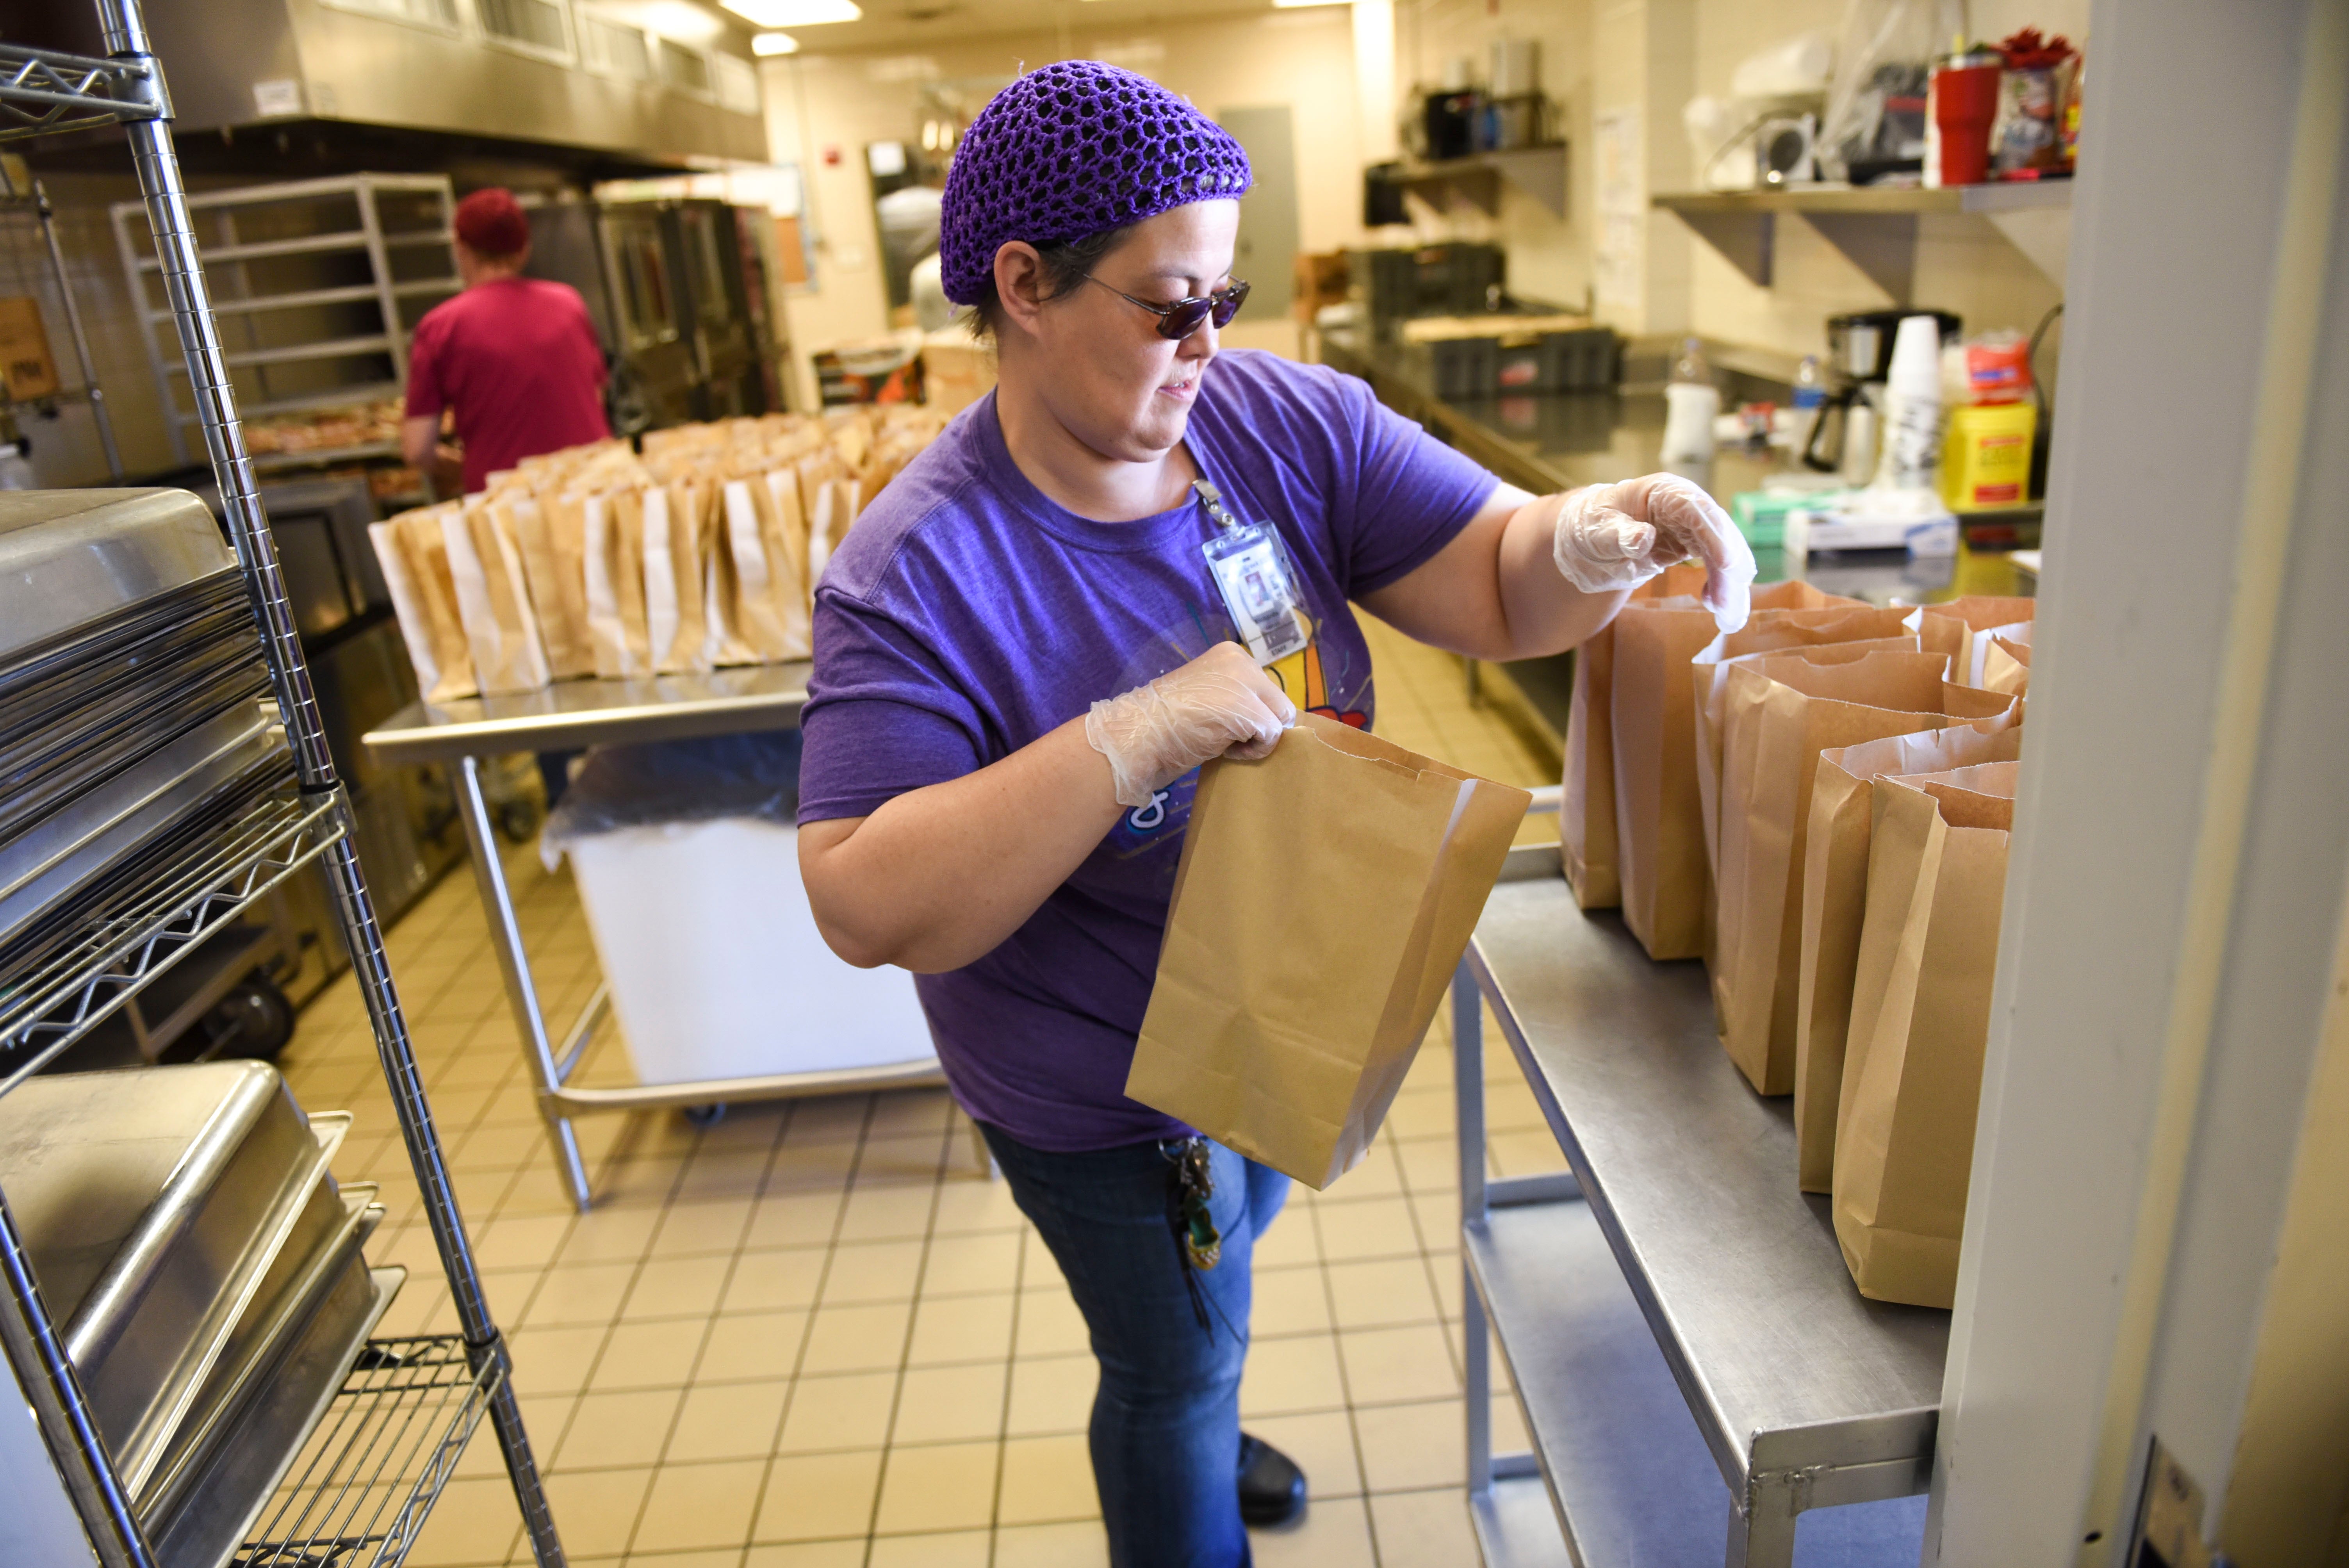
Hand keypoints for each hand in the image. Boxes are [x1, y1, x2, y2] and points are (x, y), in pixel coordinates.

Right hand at [1084, 641, 1298, 807]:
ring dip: (1257, 738)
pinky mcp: (1249, 710)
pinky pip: (1273, 736)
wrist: (1139, 734)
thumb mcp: (1208, 695)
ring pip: (1280, 718)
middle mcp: (1243, 661)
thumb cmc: (1166, 722)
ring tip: (1224, 741)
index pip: (1265, 688)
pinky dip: (1254, 751)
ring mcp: (1246, 684)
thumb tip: (1272, 717)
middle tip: (1224, 735)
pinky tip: (1225, 750)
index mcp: (1231, 654)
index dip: (1251, 713)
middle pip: (1278, 702)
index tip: (1220, 722)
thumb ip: (1235, 694)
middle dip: (1259, 725)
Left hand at [1548, 472, 1756, 631]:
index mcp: (1661, 492)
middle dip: (1728, 568)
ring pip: (1725, 551)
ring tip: (1729, 619)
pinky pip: (1717, 565)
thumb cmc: (1590, 528)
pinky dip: (1722, 587)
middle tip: (1727, 607)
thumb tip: (1644, 538)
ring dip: (1732, 584)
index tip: (1724, 564)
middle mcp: (1685, 505)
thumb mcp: (1595, 531)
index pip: (1695, 508)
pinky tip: (1718, 608)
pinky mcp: (1693, 546)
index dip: (1713, 534)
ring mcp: (1693, 526)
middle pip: (1718, 531)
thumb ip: (1617, 535)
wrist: (1588, 540)